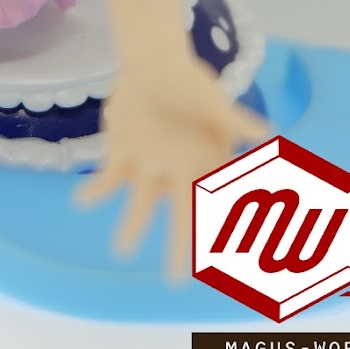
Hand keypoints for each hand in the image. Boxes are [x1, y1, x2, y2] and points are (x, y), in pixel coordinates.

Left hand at [74, 51, 269, 278]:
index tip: (217, 257)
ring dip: (132, 227)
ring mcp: (148, 166)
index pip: (213, 204)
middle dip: (179, 247)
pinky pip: (108, 179)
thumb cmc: (191, 86)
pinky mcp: (121, 154)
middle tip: (176, 282)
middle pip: (180, 216)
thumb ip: (237, 121)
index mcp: (205, 166)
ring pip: (141, 205)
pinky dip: (95, 191)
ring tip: (122, 250)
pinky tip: (80, 200)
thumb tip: (269, 133)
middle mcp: (177, 174)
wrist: (153, 66)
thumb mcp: (215, 102)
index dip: (216, 231)